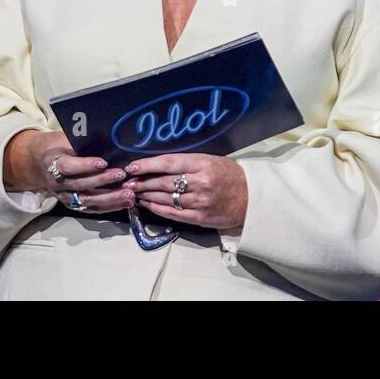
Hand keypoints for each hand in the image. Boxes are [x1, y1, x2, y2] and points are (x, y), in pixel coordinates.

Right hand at [7, 129, 135, 214]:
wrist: (39, 163)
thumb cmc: (57, 147)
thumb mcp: (63, 139)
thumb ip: (80, 142)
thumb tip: (107, 138)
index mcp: (53, 163)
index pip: (68, 167)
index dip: (85, 165)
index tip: (103, 162)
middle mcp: (58, 183)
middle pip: (80, 185)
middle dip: (102, 181)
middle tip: (121, 175)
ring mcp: (65, 196)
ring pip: (88, 200)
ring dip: (110, 198)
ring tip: (129, 194)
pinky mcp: (73, 205)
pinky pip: (92, 208)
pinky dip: (110, 207)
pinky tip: (126, 203)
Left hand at [123, 153, 247, 229]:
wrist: (251, 197)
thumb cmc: (231, 175)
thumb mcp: (212, 160)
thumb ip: (188, 163)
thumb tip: (160, 165)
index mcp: (203, 164)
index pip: (169, 162)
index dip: (147, 165)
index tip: (132, 167)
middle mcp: (200, 182)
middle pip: (163, 182)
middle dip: (142, 182)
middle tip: (128, 182)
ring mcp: (200, 201)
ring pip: (165, 198)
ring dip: (146, 196)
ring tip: (134, 193)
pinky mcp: (200, 218)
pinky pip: (173, 213)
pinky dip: (157, 209)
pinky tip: (147, 205)